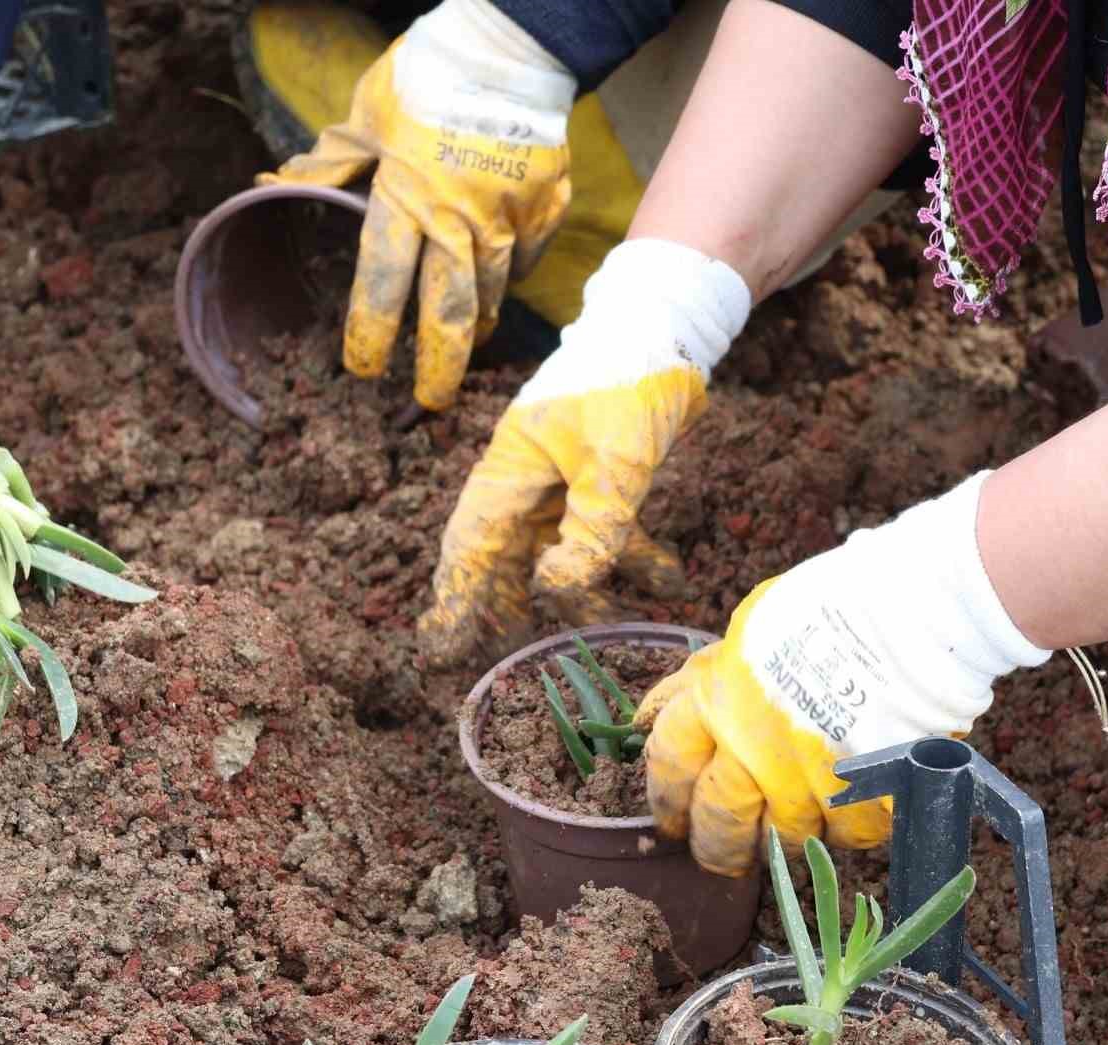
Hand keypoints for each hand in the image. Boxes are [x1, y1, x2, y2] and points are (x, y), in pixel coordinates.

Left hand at [256, 0, 574, 411]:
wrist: (509, 46)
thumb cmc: (426, 76)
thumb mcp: (363, 116)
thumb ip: (325, 164)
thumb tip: (269, 184)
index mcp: (404, 199)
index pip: (383, 285)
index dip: (371, 335)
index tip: (362, 369)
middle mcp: (459, 221)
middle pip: (449, 316)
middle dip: (437, 369)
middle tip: (427, 404)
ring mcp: (508, 220)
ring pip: (491, 297)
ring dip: (474, 330)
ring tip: (461, 351)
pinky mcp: (544, 211)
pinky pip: (524, 261)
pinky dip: (507, 275)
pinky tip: (494, 280)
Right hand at [417, 239, 750, 665]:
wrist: (666, 326)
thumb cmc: (625, 384)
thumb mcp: (613, 465)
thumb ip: (591, 532)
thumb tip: (557, 593)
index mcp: (510, 469)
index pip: (470, 546)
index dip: (454, 600)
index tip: (439, 649)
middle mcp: (528, 477)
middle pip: (506, 554)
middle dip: (509, 605)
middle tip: (510, 655)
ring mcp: (565, 477)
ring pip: (560, 547)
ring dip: (582, 586)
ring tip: (600, 629)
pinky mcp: (603, 475)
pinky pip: (607, 528)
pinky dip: (631, 555)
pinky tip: (668, 582)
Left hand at [641, 474, 1052, 875]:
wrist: (914, 618)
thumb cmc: (834, 605)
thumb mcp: (755, 626)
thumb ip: (711, 675)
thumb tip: (660, 710)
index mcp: (716, 699)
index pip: (668, 763)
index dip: (665, 797)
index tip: (672, 816)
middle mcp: (751, 750)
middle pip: (715, 823)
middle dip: (714, 846)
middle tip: (721, 854)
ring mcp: (806, 784)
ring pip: (781, 841)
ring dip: (784, 839)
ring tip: (793, 828)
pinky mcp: (860, 806)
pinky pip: (845, 839)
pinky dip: (847, 828)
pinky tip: (852, 807)